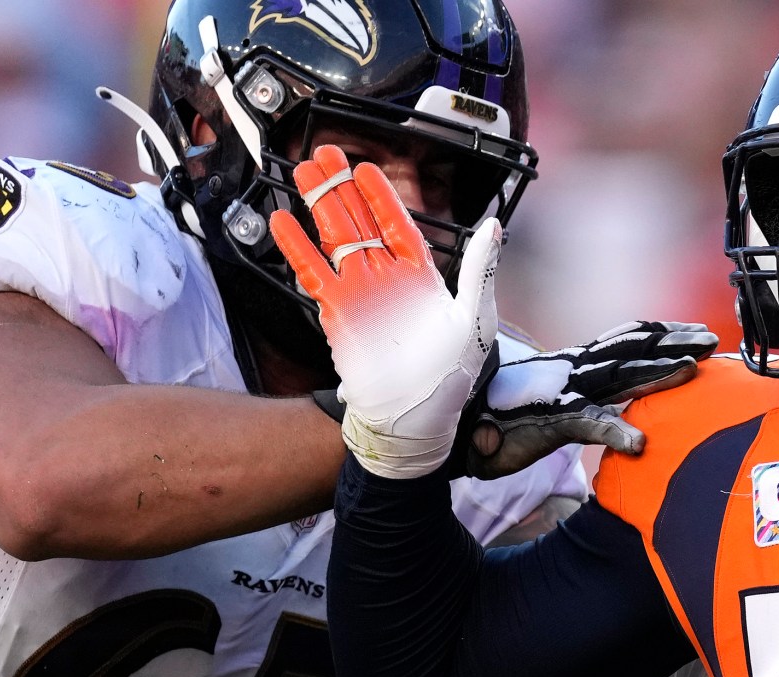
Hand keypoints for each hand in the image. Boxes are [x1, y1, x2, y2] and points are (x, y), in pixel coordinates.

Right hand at [269, 144, 499, 478]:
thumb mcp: (473, 318)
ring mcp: (360, 295)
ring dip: (319, 206)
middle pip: (359, 222)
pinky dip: (298, 248)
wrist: (413, 420)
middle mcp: (388, 280)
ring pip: (335, 239)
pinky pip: (314, 273)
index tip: (366, 168)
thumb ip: (479, 269)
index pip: (399, 225)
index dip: (381, 196)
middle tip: (323, 154)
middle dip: (341, 188)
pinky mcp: (338, 314)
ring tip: (303, 173)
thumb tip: (493, 228)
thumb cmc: (449, 377)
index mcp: (422, 277)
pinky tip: (284, 222)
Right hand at [451, 321, 721, 478]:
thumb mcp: (548, 409)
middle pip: (633, 352)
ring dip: (660, 374)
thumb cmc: (497, 423)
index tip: (696, 331)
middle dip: (675, 343)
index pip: (624, 341)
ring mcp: (562, 394)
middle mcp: (572, 372)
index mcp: (573, 365)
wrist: (452, 436)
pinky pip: (587, 425)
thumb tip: (609, 416)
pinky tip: (640, 444)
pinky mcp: (548, 422)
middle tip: (715, 339)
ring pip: (619, 378)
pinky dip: (615, 431)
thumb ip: (578, 406)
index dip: (660, 335)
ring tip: (695, 371)